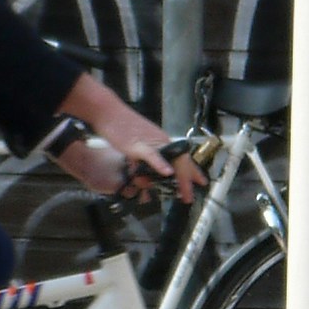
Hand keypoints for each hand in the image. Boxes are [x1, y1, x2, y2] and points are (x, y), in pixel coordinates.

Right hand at [51, 73, 199, 202]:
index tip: (200, 181)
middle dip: (188, 181)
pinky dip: (160, 164)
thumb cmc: (119, 126)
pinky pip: (152, 155)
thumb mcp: (135, 146)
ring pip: (171, 160)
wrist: (108, 111)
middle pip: (181, 161)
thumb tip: (144, 174)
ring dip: (179, 177)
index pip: (181, 157)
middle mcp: (161, 141)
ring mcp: (151, 142)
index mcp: (161, 141)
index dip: (192, 171)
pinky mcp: (138, 144)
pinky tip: (167, 173)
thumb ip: (141, 160)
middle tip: (190, 197)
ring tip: (184, 192)